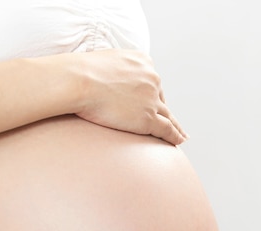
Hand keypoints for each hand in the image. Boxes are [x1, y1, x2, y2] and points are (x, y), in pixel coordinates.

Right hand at [73, 49, 187, 144]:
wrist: (79, 81)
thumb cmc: (82, 71)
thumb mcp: (106, 60)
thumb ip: (116, 68)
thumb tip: (109, 76)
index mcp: (143, 62)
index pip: (151, 81)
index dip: (152, 94)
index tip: (154, 102)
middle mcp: (152, 79)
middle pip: (160, 99)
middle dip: (162, 109)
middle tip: (169, 120)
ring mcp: (151, 99)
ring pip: (168, 116)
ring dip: (176, 126)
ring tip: (181, 135)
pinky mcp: (148, 118)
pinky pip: (167, 129)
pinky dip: (175, 136)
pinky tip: (179, 141)